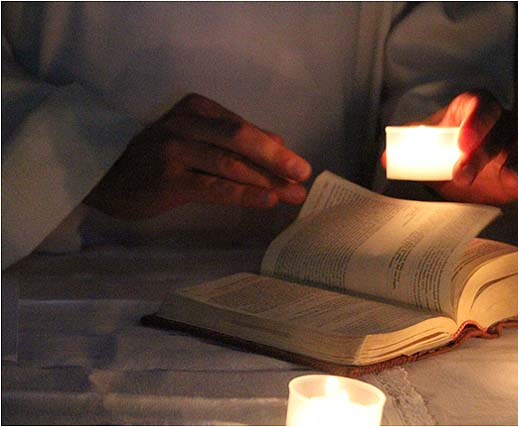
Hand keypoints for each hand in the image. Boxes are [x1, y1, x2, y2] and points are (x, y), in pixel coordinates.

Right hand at [85, 93, 311, 218]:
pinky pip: (215, 187)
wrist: (109, 179)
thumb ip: (233, 139)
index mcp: (196, 109)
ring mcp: (175, 150)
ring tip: (293, 194)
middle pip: (241, 139)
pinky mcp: (169, 179)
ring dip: (267, 180)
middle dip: (277, 158)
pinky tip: (268, 200)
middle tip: (304, 174)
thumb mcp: (197, 139)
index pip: (244, 128)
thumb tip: (278, 142)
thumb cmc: (158, 159)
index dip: (274, 148)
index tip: (298, 165)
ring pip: (231, 164)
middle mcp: (186, 124)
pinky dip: (245, 193)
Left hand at [382, 91, 517, 204]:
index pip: (478, 105)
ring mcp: (517, 145)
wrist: (452, 171)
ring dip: (517, 163)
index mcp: (472, 108)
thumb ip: (406, 149)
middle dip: (483, 151)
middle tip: (462, 174)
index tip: (460, 142)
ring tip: (508, 178)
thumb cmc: (438, 152)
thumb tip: (387, 158)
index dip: (473, 121)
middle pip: (500, 129)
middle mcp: (500, 122)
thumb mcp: (420, 147)